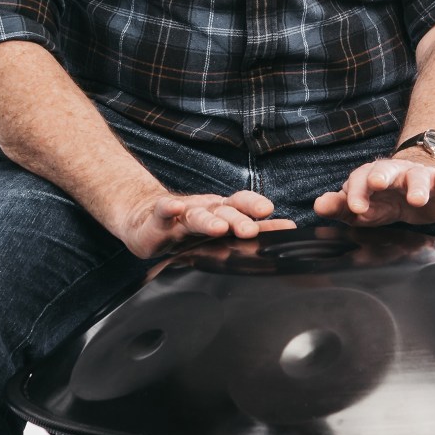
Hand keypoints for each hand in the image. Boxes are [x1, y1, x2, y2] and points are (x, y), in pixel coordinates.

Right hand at [113, 188, 296, 259]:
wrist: (145, 220)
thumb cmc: (190, 227)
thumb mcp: (221, 229)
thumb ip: (253, 229)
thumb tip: (289, 229)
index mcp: (221, 211)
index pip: (242, 205)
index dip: (258, 208)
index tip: (278, 217)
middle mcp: (204, 209)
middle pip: (224, 211)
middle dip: (238, 220)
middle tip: (251, 230)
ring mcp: (181, 215)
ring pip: (196, 215)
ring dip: (208, 220)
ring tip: (219, 227)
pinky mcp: (157, 223)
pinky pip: (162, 213)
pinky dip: (168, 209)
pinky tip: (174, 208)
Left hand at [312, 154, 434, 227]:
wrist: (415, 192)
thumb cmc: (382, 201)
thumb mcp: (361, 208)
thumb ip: (341, 207)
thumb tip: (318, 206)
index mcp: (368, 179)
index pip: (357, 182)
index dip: (356, 193)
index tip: (355, 208)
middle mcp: (391, 174)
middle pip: (384, 170)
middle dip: (380, 176)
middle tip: (376, 184)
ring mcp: (416, 176)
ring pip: (416, 177)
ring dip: (417, 186)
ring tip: (417, 198)